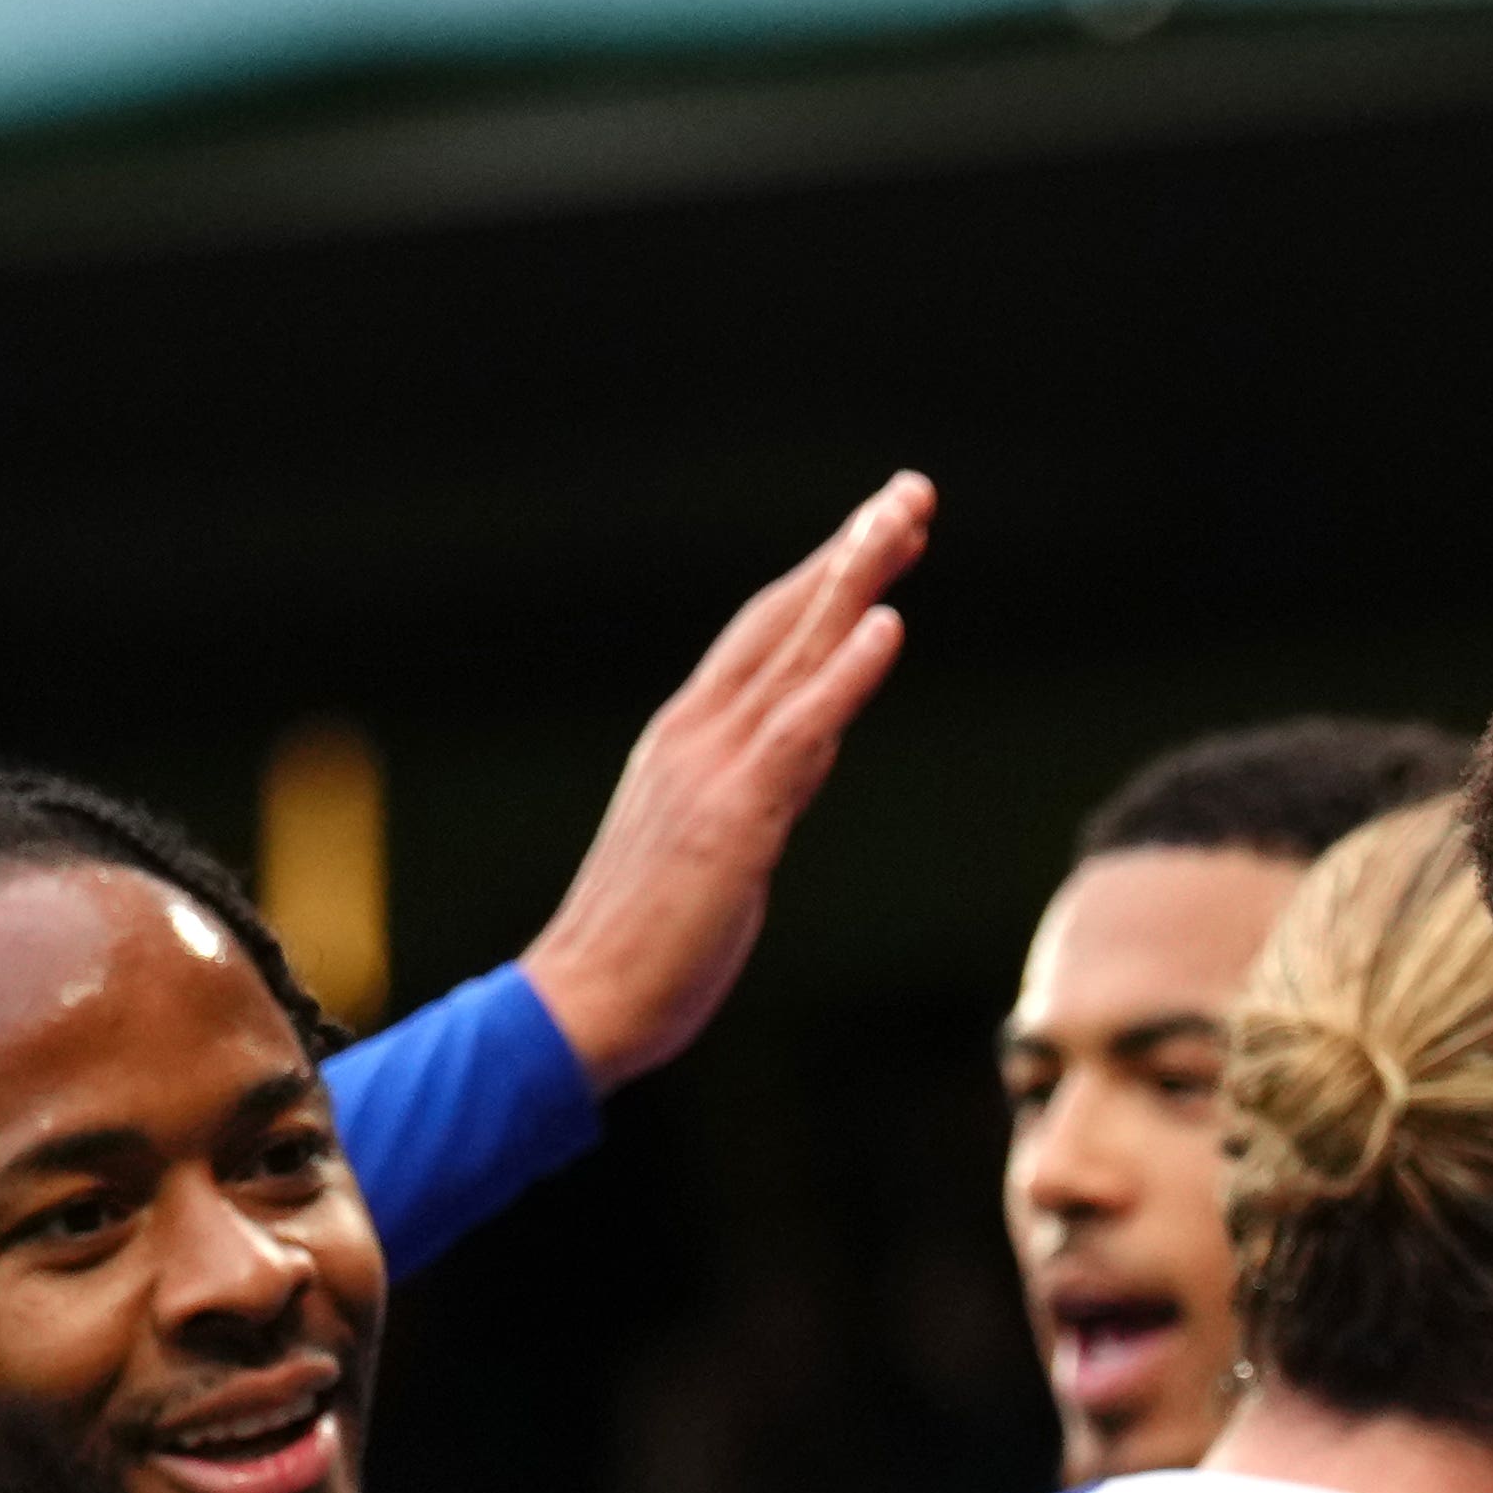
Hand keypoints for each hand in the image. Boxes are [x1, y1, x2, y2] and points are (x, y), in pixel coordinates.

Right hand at [512, 475, 931, 1086]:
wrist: (582, 1002)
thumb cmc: (643, 943)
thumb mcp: (713, 844)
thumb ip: (760, 787)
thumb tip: (806, 754)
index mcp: (688, 740)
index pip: (767, 639)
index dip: (826, 580)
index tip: (879, 531)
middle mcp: (697, 735)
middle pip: (787, 621)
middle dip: (851, 552)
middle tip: (911, 490)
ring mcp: (713, 769)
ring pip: (797, 653)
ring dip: (853, 580)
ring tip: (902, 520)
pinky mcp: (735, 816)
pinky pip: (802, 729)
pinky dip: (846, 671)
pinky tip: (887, 621)